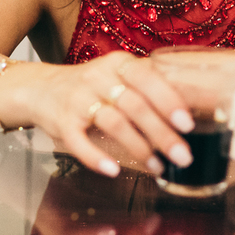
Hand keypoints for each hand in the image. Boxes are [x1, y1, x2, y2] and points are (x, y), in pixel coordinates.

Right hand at [11, 51, 193, 176]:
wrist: (40, 88)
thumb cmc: (91, 87)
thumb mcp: (118, 75)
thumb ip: (148, 86)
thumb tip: (193, 111)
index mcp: (118, 64)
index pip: (148, 78)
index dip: (169, 101)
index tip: (188, 124)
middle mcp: (98, 78)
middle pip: (135, 105)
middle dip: (162, 134)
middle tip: (183, 157)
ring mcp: (78, 100)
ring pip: (113, 123)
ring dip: (139, 148)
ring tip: (158, 167)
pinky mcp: (62, 122)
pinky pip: (79, 141)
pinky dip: (96, 157)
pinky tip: (113, 170)